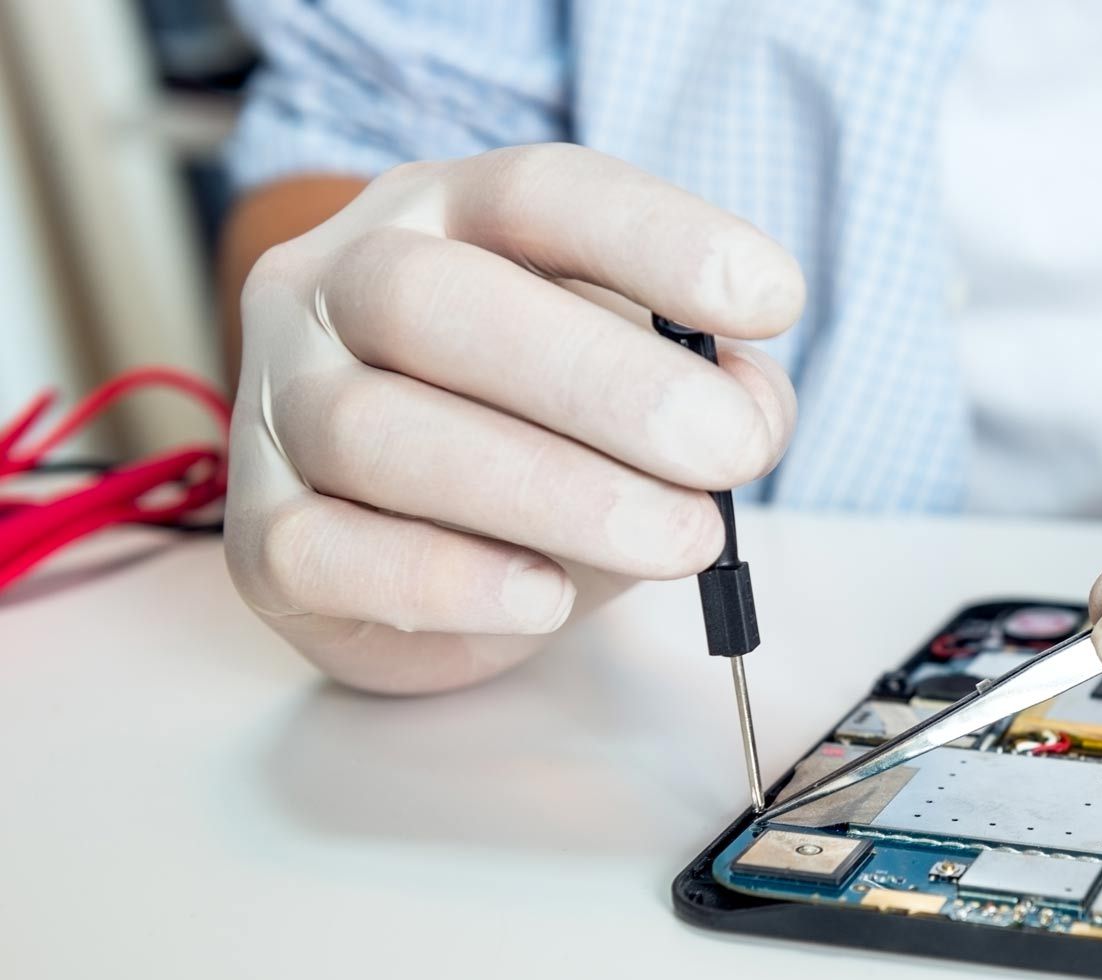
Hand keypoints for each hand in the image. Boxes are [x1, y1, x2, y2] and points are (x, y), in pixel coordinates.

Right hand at [225, 144, 803, 692]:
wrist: (421, 550)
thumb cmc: (543, 435)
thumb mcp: (642, 387)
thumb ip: (711, 387)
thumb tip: (751, 413)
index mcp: (446, 215)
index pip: (536, 193)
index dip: (656, 238)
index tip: (772, 300)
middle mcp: (339, 285)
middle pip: (435, 301)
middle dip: (602, 382)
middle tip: (726, 452)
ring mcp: (282, 406)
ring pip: (380, 432)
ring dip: (552, 492)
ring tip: (678, 542)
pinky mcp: (260, 536)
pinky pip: (326, 551)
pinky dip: (446, 580)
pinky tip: (545, 595)